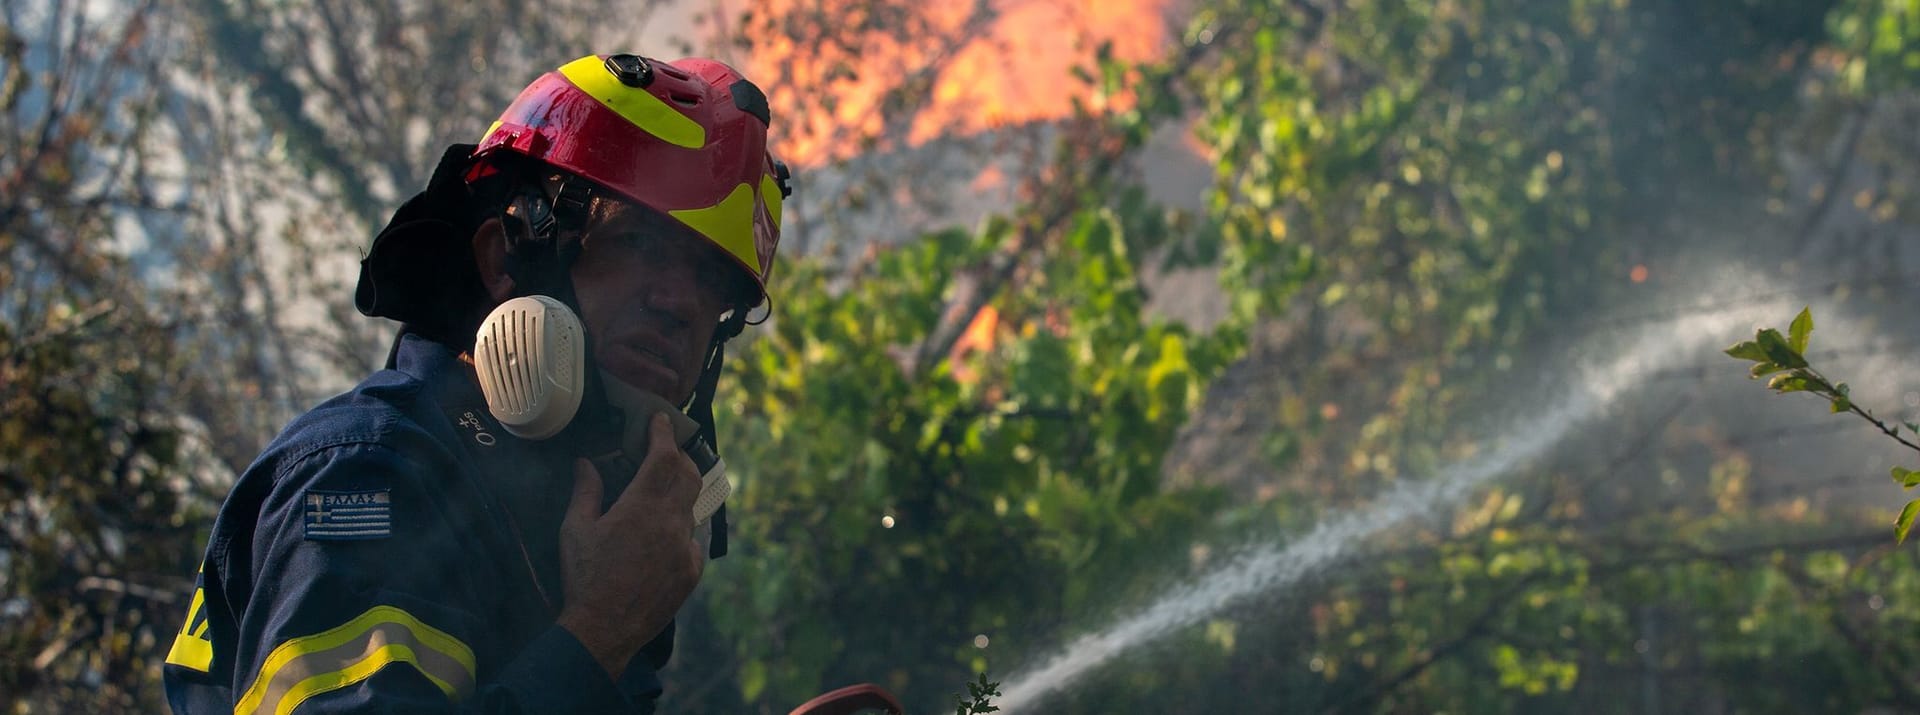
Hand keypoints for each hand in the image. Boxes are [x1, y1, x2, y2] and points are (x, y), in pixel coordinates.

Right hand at [555, 413, 704, 678]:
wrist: (604, 629)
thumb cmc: (584, 577)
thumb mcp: (575, 530)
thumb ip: (585, 491)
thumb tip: (586, 462)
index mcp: (642, 507)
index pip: (664, 457)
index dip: (664, 434)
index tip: (661, 420)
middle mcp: (671, 523)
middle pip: (688, 475)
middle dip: (678, 457)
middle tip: (664, 450)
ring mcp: (686, 548)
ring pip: (690, 508)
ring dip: (678, 494)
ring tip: (660, 493)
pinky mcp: (692, 571)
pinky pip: (692, 540)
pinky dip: (679, 530)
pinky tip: (662, 535)